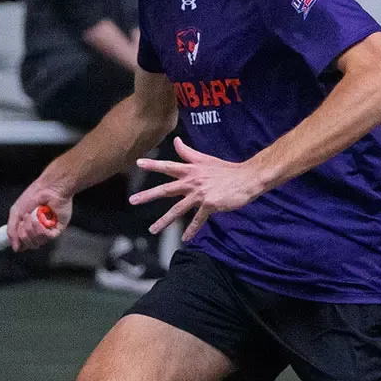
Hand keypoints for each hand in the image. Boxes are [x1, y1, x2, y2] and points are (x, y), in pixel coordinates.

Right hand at [8, 180, 70, 250]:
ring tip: (32, 216)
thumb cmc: (33, 196)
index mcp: (28, 227)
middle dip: (24, 232)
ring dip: (31, 229)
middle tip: (25, 218)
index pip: (23, 244)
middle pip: (29, 245)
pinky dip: (41, 230)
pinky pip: (48, 238)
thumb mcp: (16, 212)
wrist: (48, 188)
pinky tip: (39, 220)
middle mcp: (38, 231)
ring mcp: (48, 231)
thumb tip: (15, 248)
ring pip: (38, 242)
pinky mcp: (58, 229)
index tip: (18, 227)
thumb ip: (12, 231)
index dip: (18, 239)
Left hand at [131, 137, 268, 239]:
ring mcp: (201, 194)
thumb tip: (175, 140)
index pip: (168, 166)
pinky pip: (198, 220)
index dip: (153, 164)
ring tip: (152, 230)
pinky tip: (185, 239)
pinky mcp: (210, 204)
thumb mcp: (205, 159)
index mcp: (191, 170)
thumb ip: (188, 152)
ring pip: (178, 209)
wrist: (247, 178)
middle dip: (148, 195)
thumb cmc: (227, 169)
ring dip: (164, 221)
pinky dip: (192, 230)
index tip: (138, 163)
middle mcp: (192, 181)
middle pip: (166, 189)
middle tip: (132, 200)